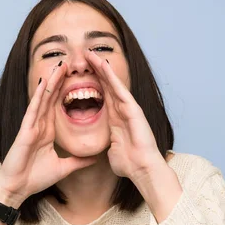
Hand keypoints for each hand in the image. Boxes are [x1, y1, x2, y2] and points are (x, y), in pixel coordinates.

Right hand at [0, 61, 97, 205]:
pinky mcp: (25, 131)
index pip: (59, 107)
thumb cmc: (35, 178)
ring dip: (51, 82)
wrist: (18, 189)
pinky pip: (33, 110)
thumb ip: (79, 160)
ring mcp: (31, 126)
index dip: (67, 92)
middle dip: (60, 80)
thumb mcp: (64, 168)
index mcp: (48, 132)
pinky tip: (44, 82)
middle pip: (51, 98)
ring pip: (43, 99)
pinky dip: (39, 96)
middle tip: (70, 63)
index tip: (77, 79)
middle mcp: (39, 126)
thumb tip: (95, 157)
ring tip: (60, 65)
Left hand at [85, 50, 165, 181]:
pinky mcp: (134, 110)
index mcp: (115, 120)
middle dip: (97, 70)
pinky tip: (103, 65)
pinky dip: (111, 77)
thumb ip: (109, 147)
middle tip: (85, 55)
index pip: (103, 96)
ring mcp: (129, 109)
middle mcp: (122, 111)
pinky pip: (120, 90)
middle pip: (107, 85)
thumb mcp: (112, 152)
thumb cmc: (129, 164)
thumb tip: (108, 150)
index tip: (82, 73)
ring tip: (91, 54)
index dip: (93, 83)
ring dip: (102, 68)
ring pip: (113, 83)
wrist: (142, 170)